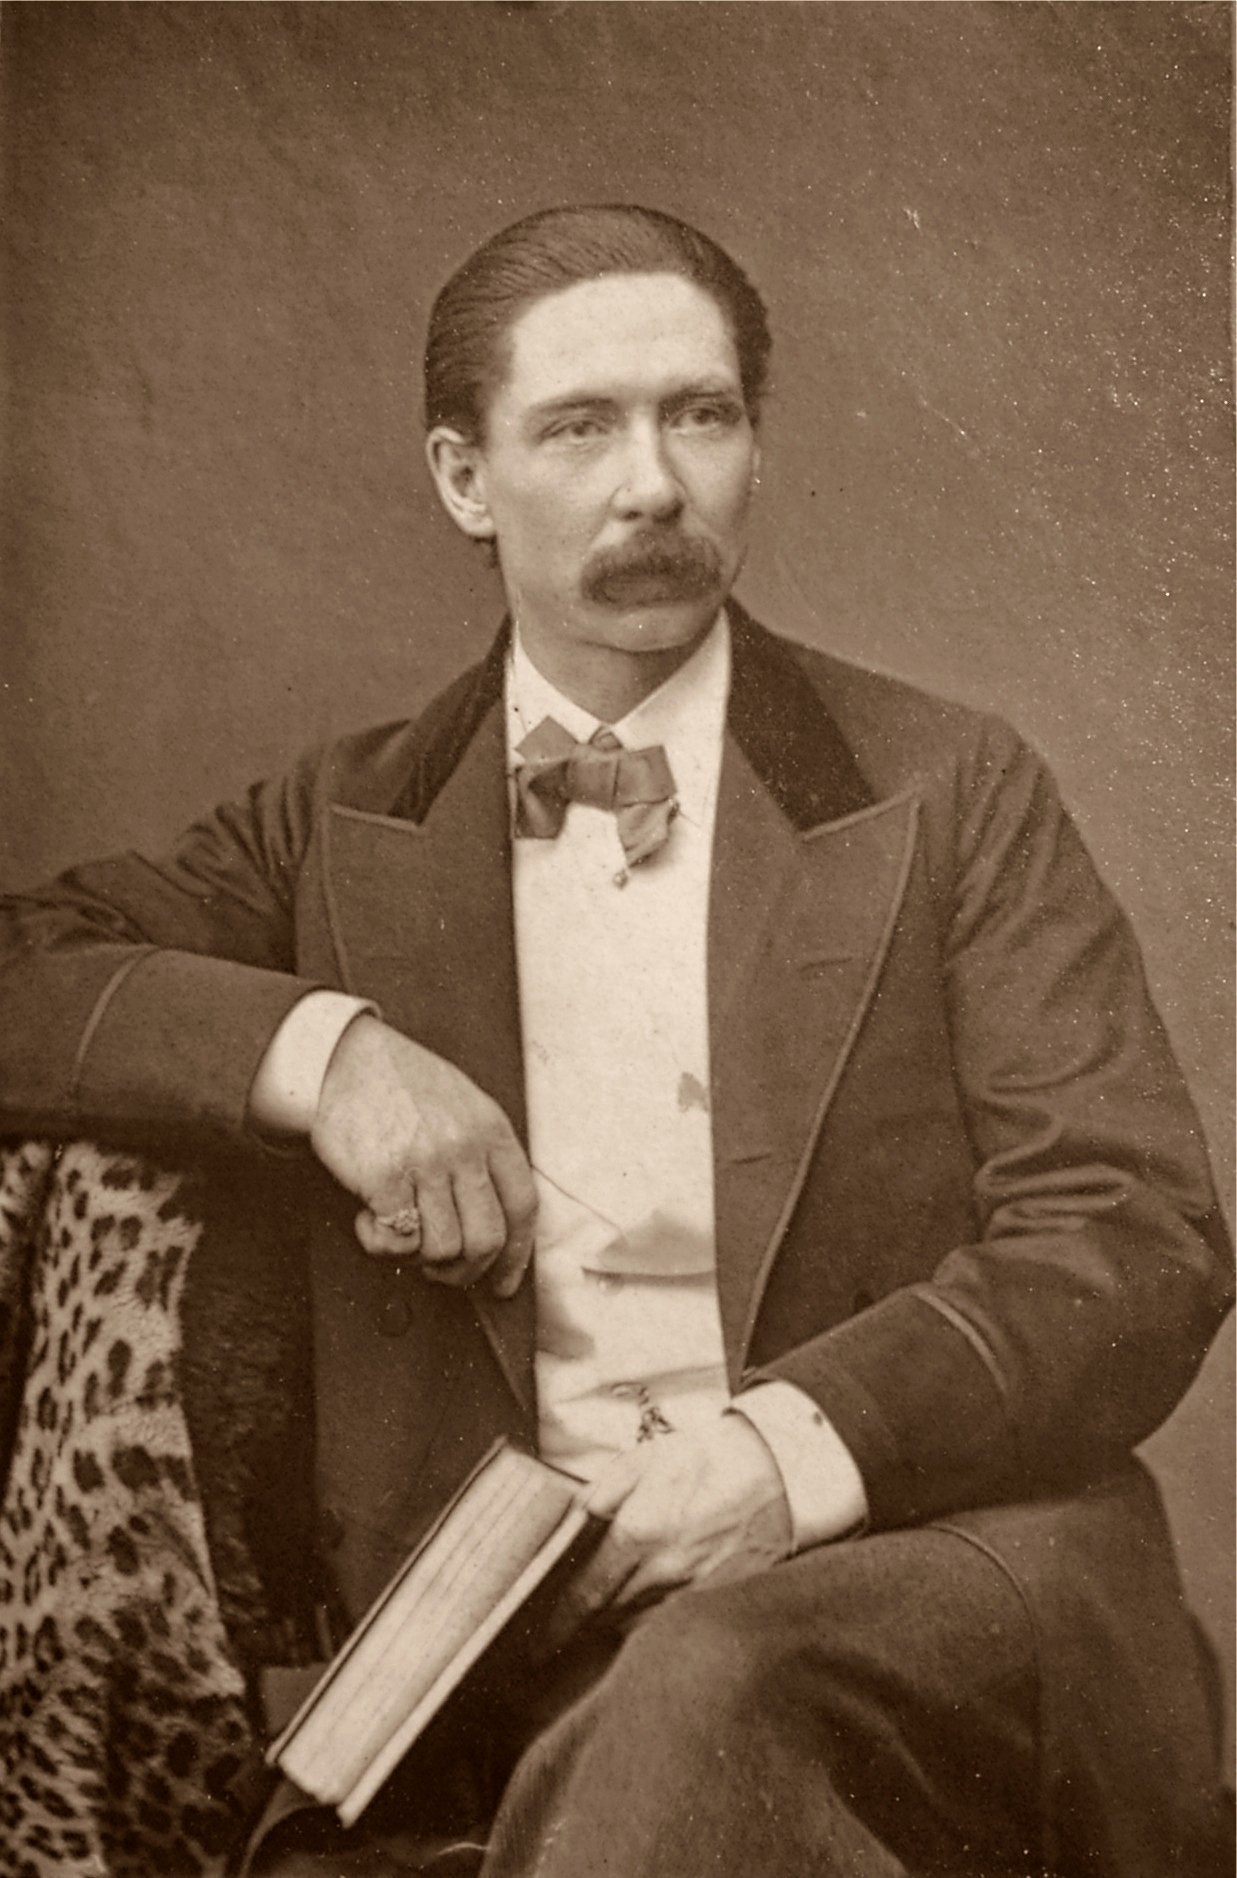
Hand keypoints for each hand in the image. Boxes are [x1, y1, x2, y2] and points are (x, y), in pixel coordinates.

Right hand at [310, 1014, 536, 1295]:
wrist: (342, 1058)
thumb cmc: (399, 1083)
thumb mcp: (462, 1103)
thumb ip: (482, 1152)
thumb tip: (494, 1217)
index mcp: (491, 1130)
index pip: (523, 1207)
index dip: (517, 1255)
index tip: (504, 1281)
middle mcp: (464, 1149)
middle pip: (488, 1239)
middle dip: (467, 1271)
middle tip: (443, 1272)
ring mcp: (426, 1164)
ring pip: (445, 1248)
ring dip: (422, 1261)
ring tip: (402, 1239)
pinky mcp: (384, 1179)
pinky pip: (398, 1241)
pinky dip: (381, 1245)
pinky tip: (369, 1223)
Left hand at [549, 1418, 792, 1643]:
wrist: (777, 1470)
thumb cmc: (705, 1459)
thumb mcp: (641, 1461)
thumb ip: (599, 1496)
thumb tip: (566, 1526)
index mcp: (639, 1533)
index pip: (585, 1594)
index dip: (559, 1620)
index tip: (538, 1637)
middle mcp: (664, 1571)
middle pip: (608, 1617)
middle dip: (580, 1628)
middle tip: (553, 1638)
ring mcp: (694, 1592)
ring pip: (638, 1625)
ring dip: (613, 1627)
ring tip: (591, 1628)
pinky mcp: (718, 1601)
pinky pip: (671, 1623)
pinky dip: (650, 1624)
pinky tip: (639, 1616)